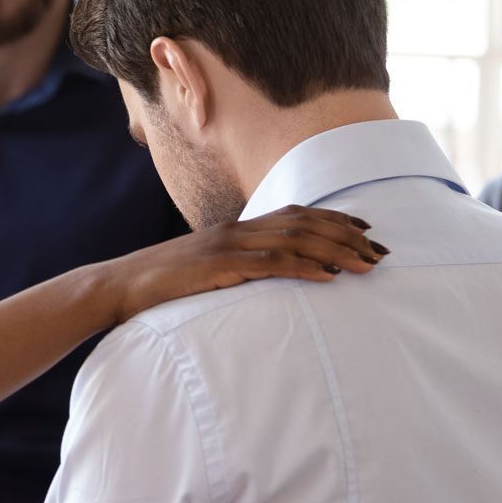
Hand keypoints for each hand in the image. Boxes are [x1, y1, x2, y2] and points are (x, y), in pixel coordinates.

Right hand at [93, 205, 381, 323]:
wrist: (120, 287)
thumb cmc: (160, 287)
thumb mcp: (204, 272)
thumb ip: (234, 268)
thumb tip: (263, 278)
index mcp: (235, 229)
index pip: (294, 214)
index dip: (333, 218)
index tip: (365, 227)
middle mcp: (237, 230)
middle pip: (303, 223)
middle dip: (347, 235)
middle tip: (381, 250)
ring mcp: (229, 246)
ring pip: (295, 240)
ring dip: (336, 250)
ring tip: (367, 263)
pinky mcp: (221, 266)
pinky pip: (271, 264)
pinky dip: (305, 267)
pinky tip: (329, 275)